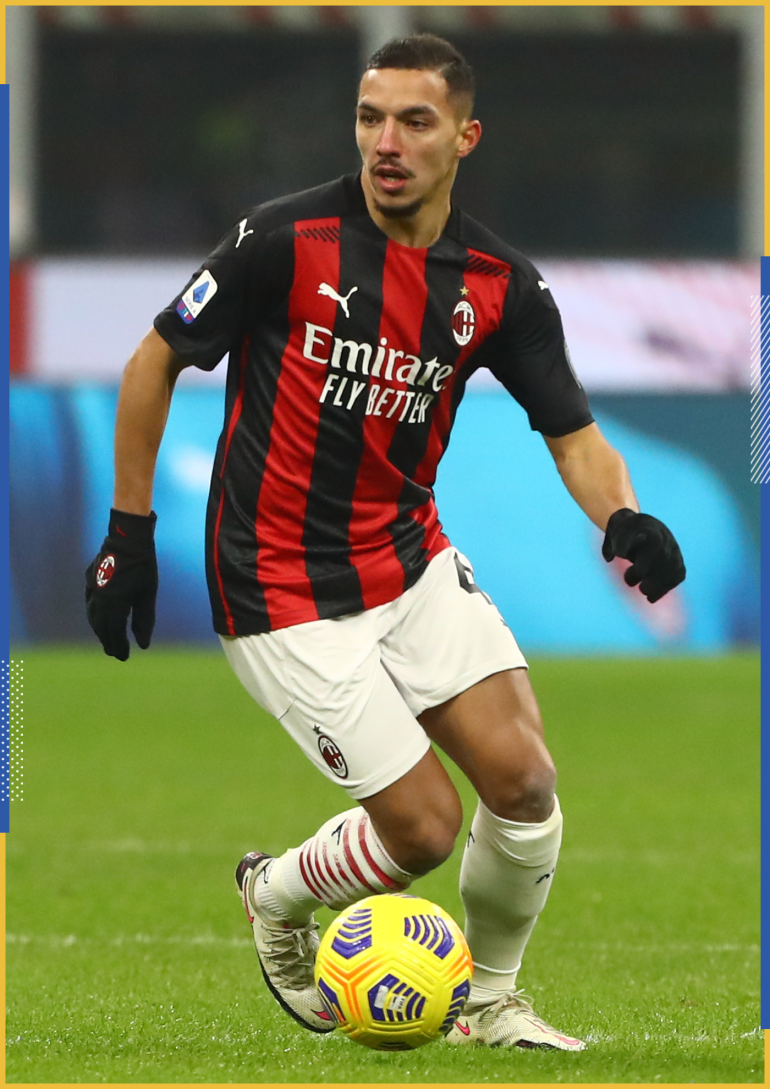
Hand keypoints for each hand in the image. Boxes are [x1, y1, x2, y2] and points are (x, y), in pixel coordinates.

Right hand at [85, 509, 157, 659]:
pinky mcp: (89, 578)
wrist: (127, 537)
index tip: (124, 657)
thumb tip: (143, 645)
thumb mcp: (148, 594)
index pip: (114, 633)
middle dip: (108, 642)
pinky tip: (100, 617)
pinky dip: (94, 614)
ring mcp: (91, 587)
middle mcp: (99, 598)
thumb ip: (144, 620)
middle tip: (116, 653)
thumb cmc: (143, 566)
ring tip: (108, 640)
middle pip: (101, 627)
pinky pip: (89, 602)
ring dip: (99, 630)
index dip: (119, 647)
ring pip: (92, 616)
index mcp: (114, 604)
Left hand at [602, 508, 684, 603]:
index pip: (652, 540)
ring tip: (643, 592)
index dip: (642, 554)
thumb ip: (611, 546)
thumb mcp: (613, 535)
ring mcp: (673, 550)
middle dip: (648, 572)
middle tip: (631, 582)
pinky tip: (650, 598)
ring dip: (658, 584)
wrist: (640, 527)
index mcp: (650, 527)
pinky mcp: (677, 562)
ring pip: (673, 567)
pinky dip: (665, 588)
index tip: (626, 560)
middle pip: (663, 555)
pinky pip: (678, 575)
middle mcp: (665, 537)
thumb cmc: (623, 535)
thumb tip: (610, 558)